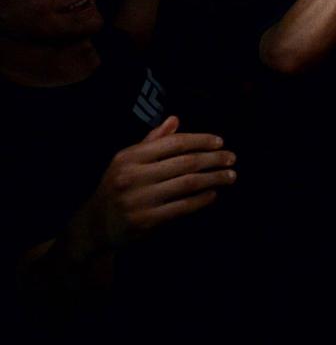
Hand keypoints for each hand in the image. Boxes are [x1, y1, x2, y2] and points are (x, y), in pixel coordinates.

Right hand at [81, 116, 236, 251]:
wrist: (94, 224)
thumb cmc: (116, 186)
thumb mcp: (127, 160)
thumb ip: (152, 141)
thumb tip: (175, 119)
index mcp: (130, 157)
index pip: (173, 143)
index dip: (200, 140)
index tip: (220, 142)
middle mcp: (133, 176)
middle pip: (185, 163)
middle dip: (213, 159)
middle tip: (232, 158)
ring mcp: (139, 200)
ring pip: (187, 184)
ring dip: (213, 178)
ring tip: (230, 176)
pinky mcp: (146, 221)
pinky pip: (182, 207)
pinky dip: (202, 200)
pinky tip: (214, 194)